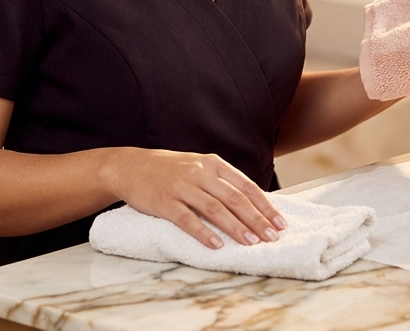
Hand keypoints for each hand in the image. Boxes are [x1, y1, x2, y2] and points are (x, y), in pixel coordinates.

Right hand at [107, 147, 286, 249]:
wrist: (129, 166)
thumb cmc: (170, 170)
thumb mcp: (198, 167)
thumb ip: (222, 182)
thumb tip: (252, 203)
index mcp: (213, 164)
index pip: (246, 186)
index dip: (265, 205)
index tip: (280, 222)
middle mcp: (200, 173)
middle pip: (235, 198)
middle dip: (256, 219)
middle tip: (272, 237)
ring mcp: (182, 187)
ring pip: (214, 209)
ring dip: (235, 227)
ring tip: (251, 242)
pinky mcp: (164, 201)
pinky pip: (187, 219)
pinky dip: (203, 233)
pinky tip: (216, 245)